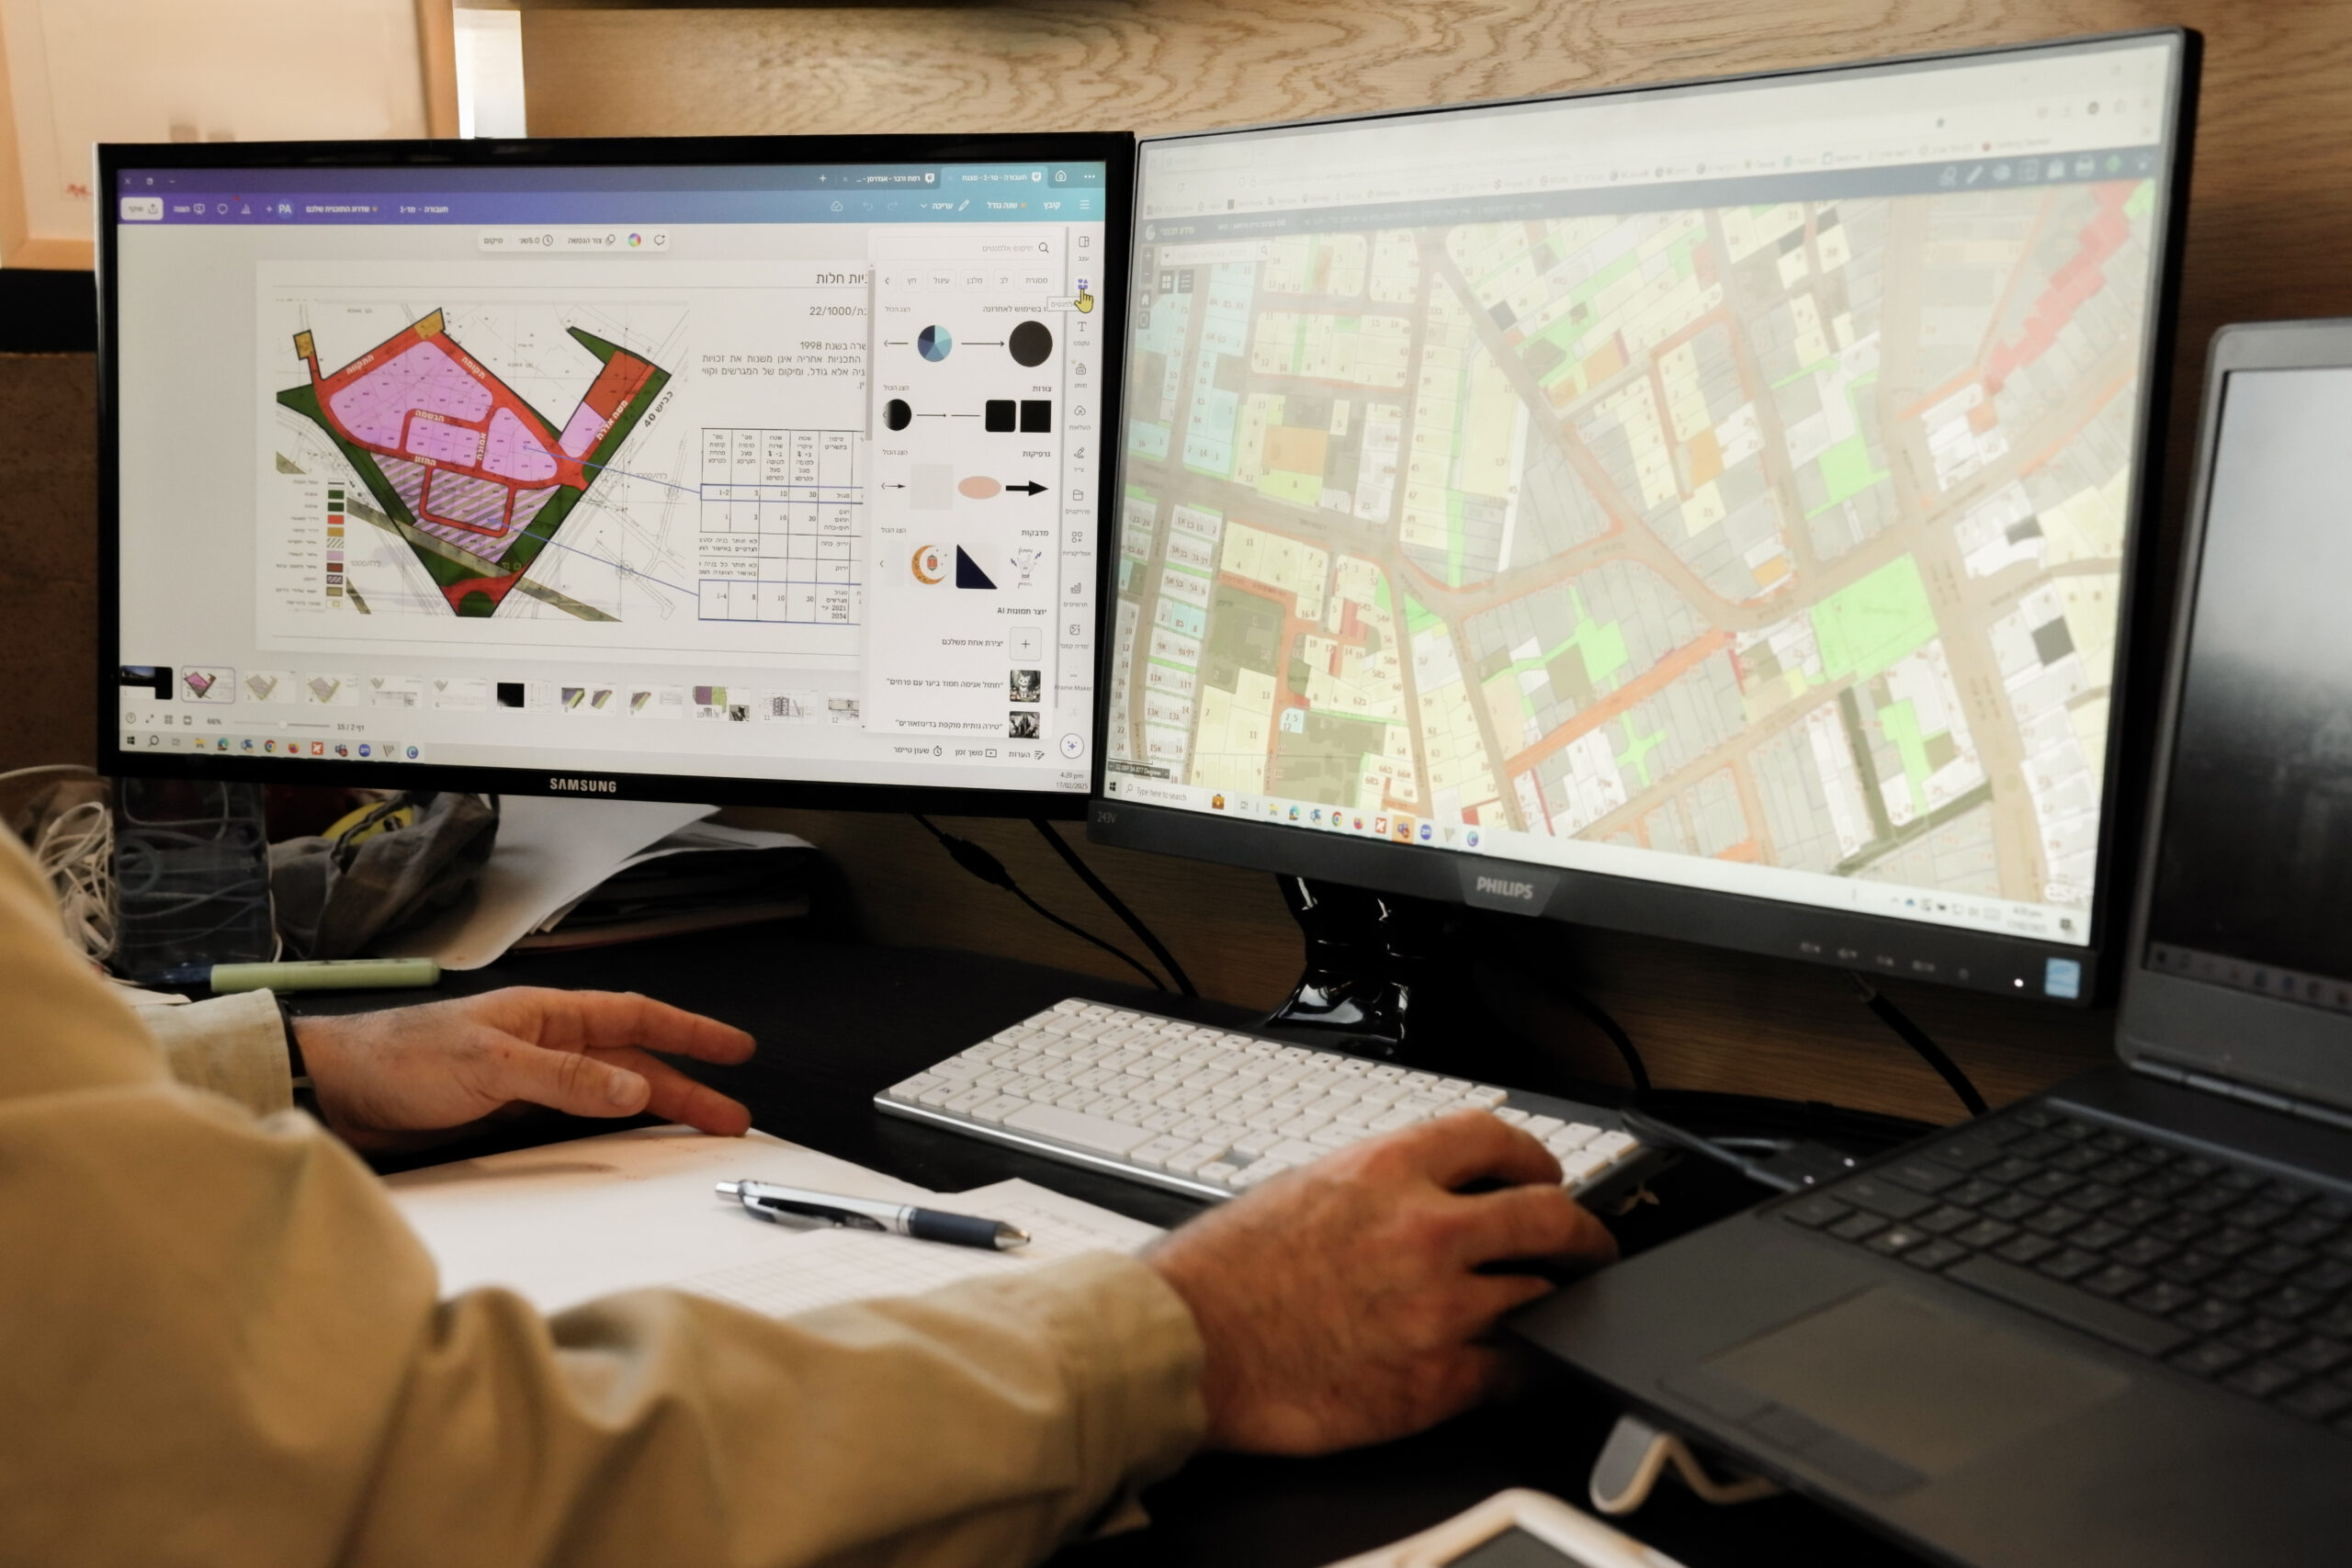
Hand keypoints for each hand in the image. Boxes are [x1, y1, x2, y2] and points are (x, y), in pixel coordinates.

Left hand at [292, 987, 756, 1150]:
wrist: (333, 1092)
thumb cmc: (398, 1058)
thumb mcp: (490, 1065)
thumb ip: (565, 1080)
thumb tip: (636, 1090)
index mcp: (547, 1016)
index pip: (636, 1019)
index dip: (689, 1033)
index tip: (734, 1049)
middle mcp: (544, 1044)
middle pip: (633, 1063)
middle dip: (686, 1085)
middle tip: (731, 1115)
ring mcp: (527, 1081)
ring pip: (608, 1094)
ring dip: (653, 1112)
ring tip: (695, 1133)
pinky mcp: (505, 1115)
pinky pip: (574, 1121)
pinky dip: (610, 1133)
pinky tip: (625, 1145)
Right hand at [1145, 1110, 1617, 1454]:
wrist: (1185, 1345)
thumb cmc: (1223, 1272)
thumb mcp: (1305, 1185)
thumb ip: (1382, 1185)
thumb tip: (1434, 1191)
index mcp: (1388, 1168)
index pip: (1499, 1139)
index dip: (1537, 1159)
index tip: (1545, 1176)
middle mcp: (1424, 1230)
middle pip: (1550, 1216)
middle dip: (1582, 1232)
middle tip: (1588, 1245)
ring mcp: (1437, 1308)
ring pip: (1545, 1295)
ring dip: (1555, 1301)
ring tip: (1554, 1306)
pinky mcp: (1435, 1381)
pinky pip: (1519, 1371)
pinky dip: (1531, 1366)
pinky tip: (1526, 1363)